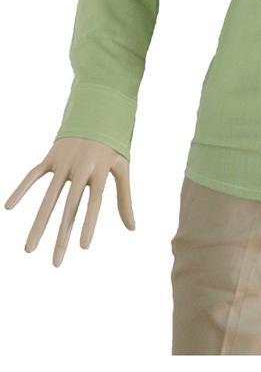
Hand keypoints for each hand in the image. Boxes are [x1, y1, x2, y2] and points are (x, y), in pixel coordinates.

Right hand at [4, 137, 134, 266]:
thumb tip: (133, 228)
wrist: (96, 112)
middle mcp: (80, 167)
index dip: (89, 224)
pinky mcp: (51, 157)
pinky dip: (21, 189)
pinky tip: (8, 207)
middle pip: (69, 207)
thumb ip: (125, 198)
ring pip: (48, 197)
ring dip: (38, 223)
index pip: (94, 202)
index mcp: (100, 170)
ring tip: (29, 249)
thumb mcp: (122, 168)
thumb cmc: (111, 146)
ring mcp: (63, 162)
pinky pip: (33, 175)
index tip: (83, 248)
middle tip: (56, 263)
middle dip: (62, 236)